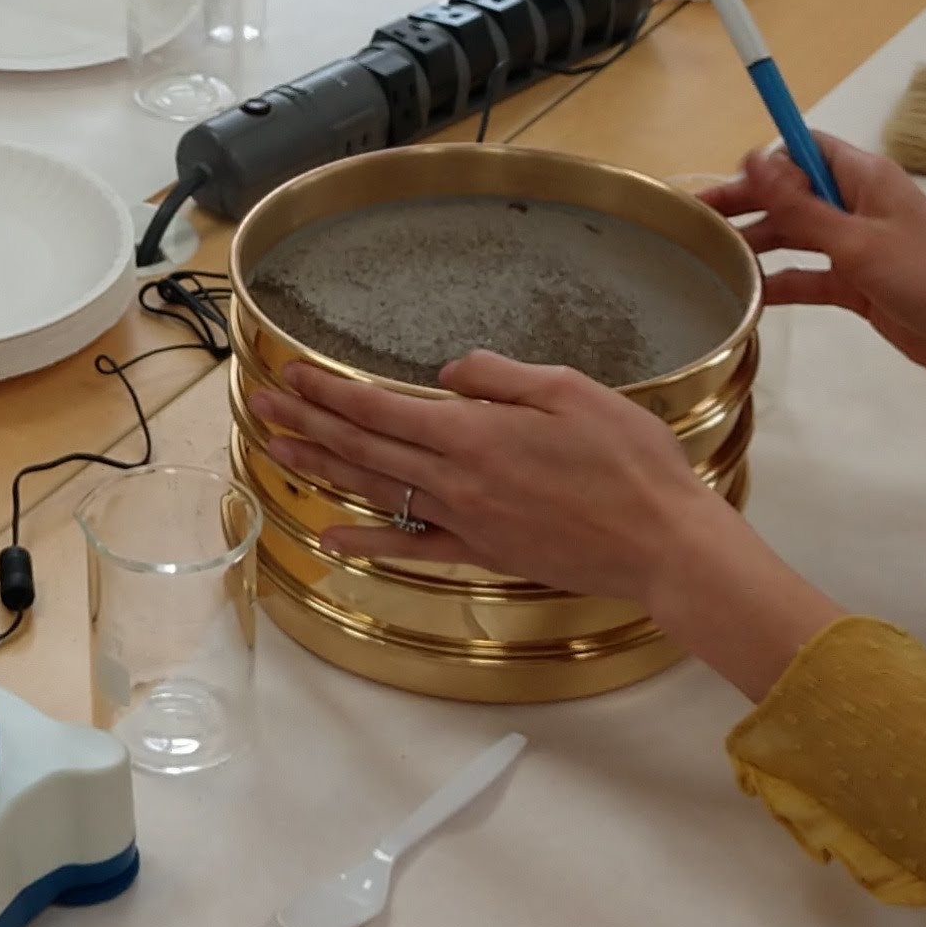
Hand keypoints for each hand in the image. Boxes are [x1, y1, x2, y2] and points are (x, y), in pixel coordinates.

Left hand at [251, 352, 843, 700]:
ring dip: (323, 469)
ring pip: (378, 491)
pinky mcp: (484, 553)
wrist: (664, 542)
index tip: (288, 376)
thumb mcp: (570, 390)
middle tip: (261, 405)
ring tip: (277, 451)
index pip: (380, 408)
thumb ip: (499, 377)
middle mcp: (456, 479)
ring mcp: (466, 521)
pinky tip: (333, 537)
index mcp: (474, 432)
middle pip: (366, 447)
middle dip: (308, 423)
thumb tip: (447, 373)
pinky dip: (370, 543)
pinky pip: (413, 549)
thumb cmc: (629, 460)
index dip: (328, 392)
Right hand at [713, 136, 925, 412]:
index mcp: (865, 178)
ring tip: (708, 259)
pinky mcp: (860, 286)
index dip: (762, 160)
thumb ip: (801, 206)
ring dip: (758, 244)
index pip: (802, 149)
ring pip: (796, 235)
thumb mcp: (860, 242)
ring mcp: (859, 247)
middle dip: (746, 203)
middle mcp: (859, 205)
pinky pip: (809, 276)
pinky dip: (781, 283)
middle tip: (694, 223)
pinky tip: (747, 297)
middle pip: (791, 193)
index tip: (718, 180)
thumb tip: (752, 156)